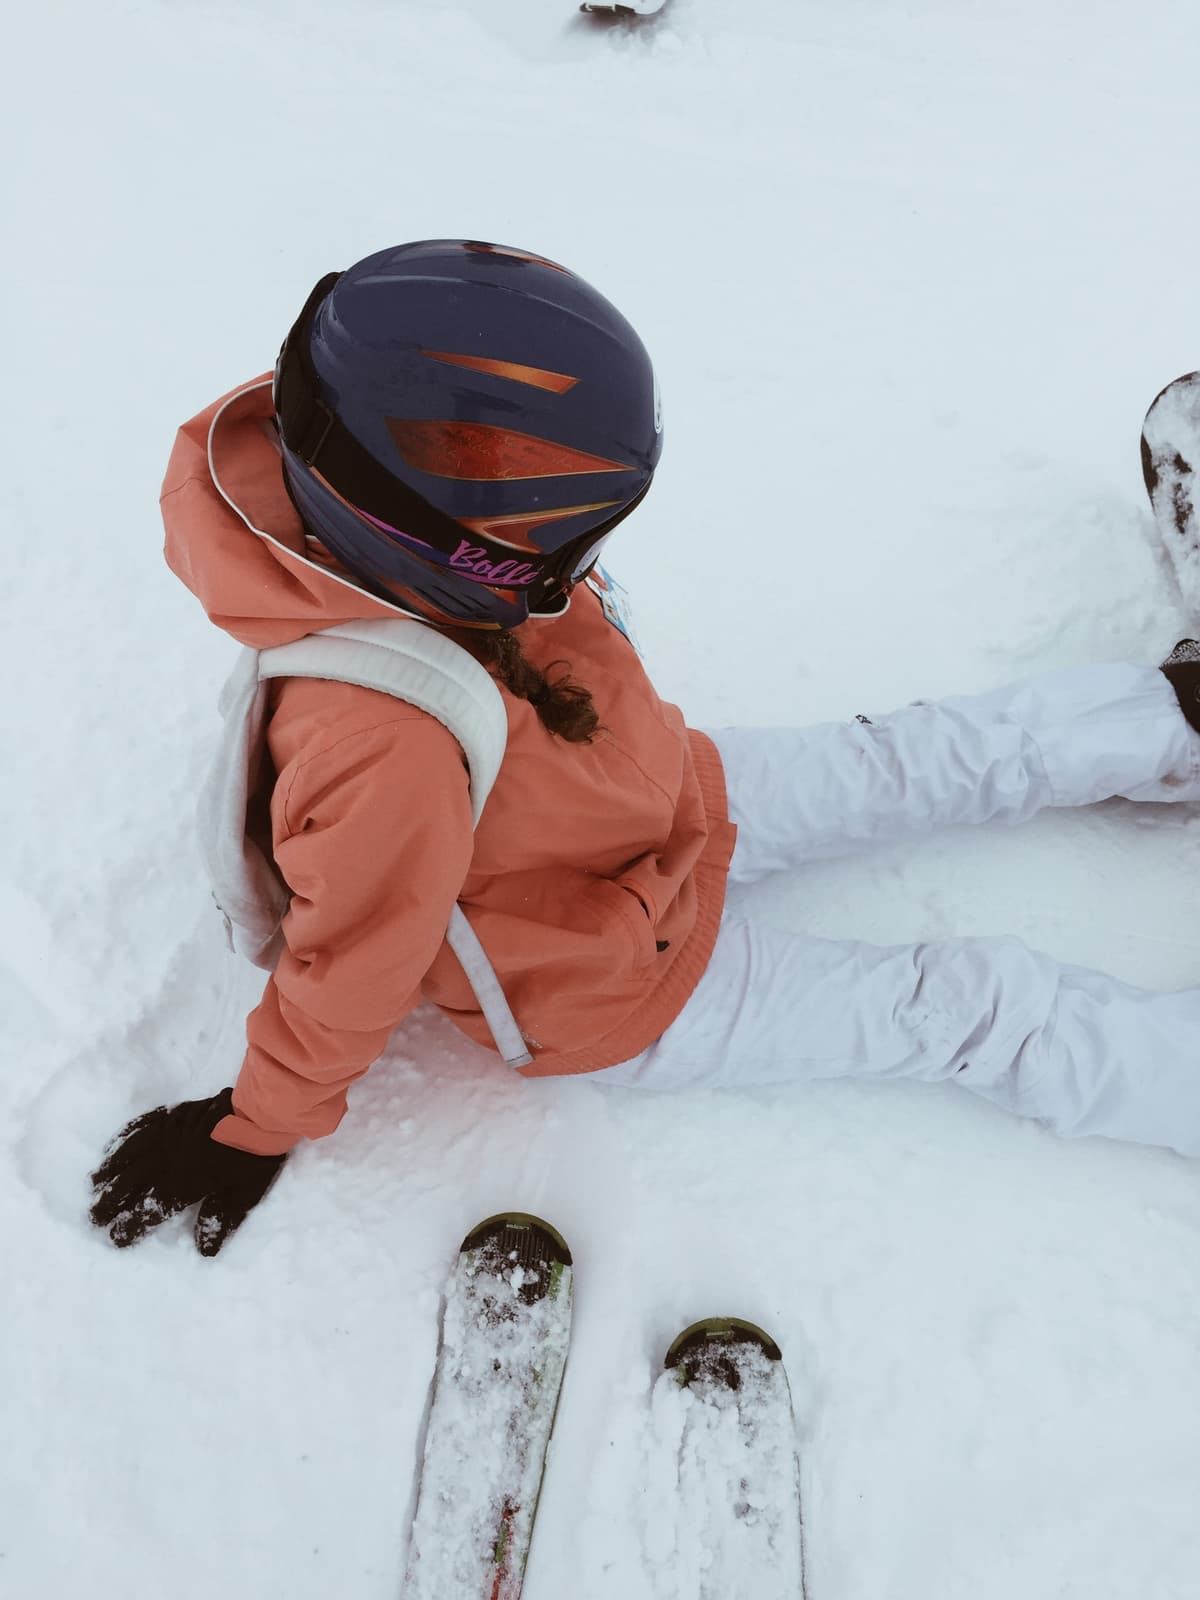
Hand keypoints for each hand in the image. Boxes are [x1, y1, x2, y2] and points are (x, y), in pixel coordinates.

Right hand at [90, 1088, 285, 1255]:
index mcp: (185, 1183)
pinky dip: (123, 1139)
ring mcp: (167, 1134)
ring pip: (130, 1154)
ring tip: (94, 1186)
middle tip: (94, 1217)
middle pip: (132, 1183)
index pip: (151, 1209)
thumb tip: (203, 1251)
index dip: (131, 1224)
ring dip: (110, 1171)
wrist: (261, 1113)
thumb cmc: (254, 1158)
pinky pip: (140, 1127)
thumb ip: (220, 1220)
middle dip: (111, 1202)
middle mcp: (168, 1159)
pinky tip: (113, 1148)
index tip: (115, 1238)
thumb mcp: (244, 1195)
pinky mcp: (172, 1115)